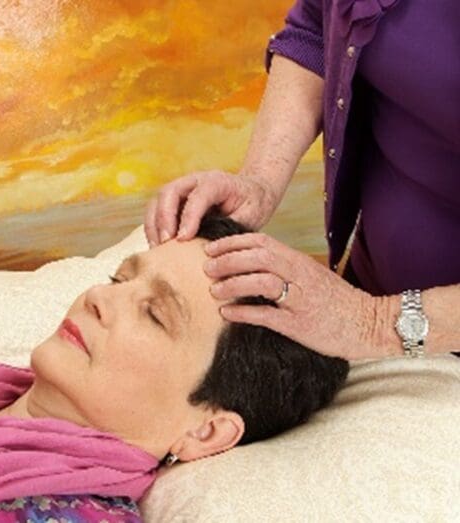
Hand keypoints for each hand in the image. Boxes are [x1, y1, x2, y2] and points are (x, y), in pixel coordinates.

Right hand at [144, 170, 277, 245]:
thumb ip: (230, 228)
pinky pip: (156, 211)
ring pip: (157, 201)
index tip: (183, 238)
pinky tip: (158, 246)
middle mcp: (195, 181)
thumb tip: (209, 246)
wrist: (252, 192)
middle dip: (164, 218)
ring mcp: (182, 189)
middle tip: (166, 243)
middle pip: (170, 192)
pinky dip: (153, 228)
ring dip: (154, 225)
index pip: (198, 196)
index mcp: (216, 181)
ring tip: (158, 248)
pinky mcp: (175, 201)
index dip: (188, 217)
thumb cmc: (252, 204)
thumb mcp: (250, 215)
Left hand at [203, 232, 386, 359]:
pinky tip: (226, 313)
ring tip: (213, 290)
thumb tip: (248, 263)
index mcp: (299, 261)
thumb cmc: (336, 299)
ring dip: (233, 284)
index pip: (261, 242)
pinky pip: (267, 316)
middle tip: (206, 268)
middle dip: (228, 260)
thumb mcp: (310, 274)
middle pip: (258, 258)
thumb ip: (284, 267)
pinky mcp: (300, 325)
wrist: (369, 323)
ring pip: (262, 282)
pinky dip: (243, 313)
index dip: (232, 243)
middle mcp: (299, 275)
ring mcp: (300, 300)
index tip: (211, 248)